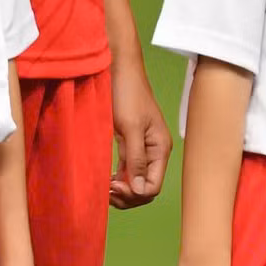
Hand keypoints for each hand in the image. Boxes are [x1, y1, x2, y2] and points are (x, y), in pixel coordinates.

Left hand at [109, 54, 170, 208]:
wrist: (119, 70)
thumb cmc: (128, 94)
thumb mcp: (132, 127)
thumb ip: (137, 159)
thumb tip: (139, 189)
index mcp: (160, 149)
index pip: (153, 187)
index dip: (135, 193)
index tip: (114, 185)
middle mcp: (154, 152)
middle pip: (146, 189)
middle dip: (128, 195)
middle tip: (107, 189)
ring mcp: (142, 149)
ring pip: (136, 182)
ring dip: (122, 190)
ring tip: (105, 186)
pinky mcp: (130, 144)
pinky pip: (128, 171)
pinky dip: (118, 180)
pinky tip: (106, 179)